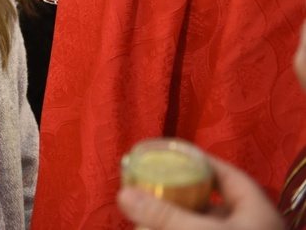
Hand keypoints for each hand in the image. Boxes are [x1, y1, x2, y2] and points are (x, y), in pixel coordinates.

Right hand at [117, 155, 284, 229]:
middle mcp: (251, 227)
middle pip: (211, 203)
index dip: (197, 162)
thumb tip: (123, 194)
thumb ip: (165, 215)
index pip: (225, 174)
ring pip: (203, 227)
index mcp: (256, 209)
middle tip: (149, 186)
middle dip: (179, 196)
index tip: (167, 157)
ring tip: (146, 214)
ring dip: (175, 222)